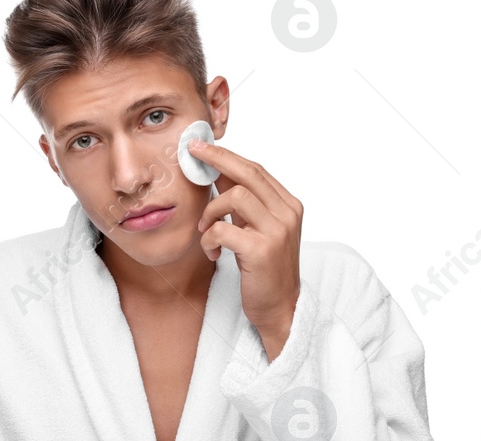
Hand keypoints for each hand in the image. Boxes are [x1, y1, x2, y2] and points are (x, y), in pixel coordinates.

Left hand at [189, 139, 302, 340]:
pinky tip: (213, 252)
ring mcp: (277, 231)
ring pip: (234, 196)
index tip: (201, 148)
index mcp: (288, 205)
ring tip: (206, 229)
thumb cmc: (265, 270)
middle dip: (216, 160)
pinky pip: (223, 229)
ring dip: (211, 211)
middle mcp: (287, 214)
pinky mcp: (261, 251)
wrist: (281, 308)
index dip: (227, 156)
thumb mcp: (258, 229)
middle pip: (248, 172)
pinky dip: (209, 238)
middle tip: (191, 154)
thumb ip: (245, 204)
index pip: (256, 169)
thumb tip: (217, 173)